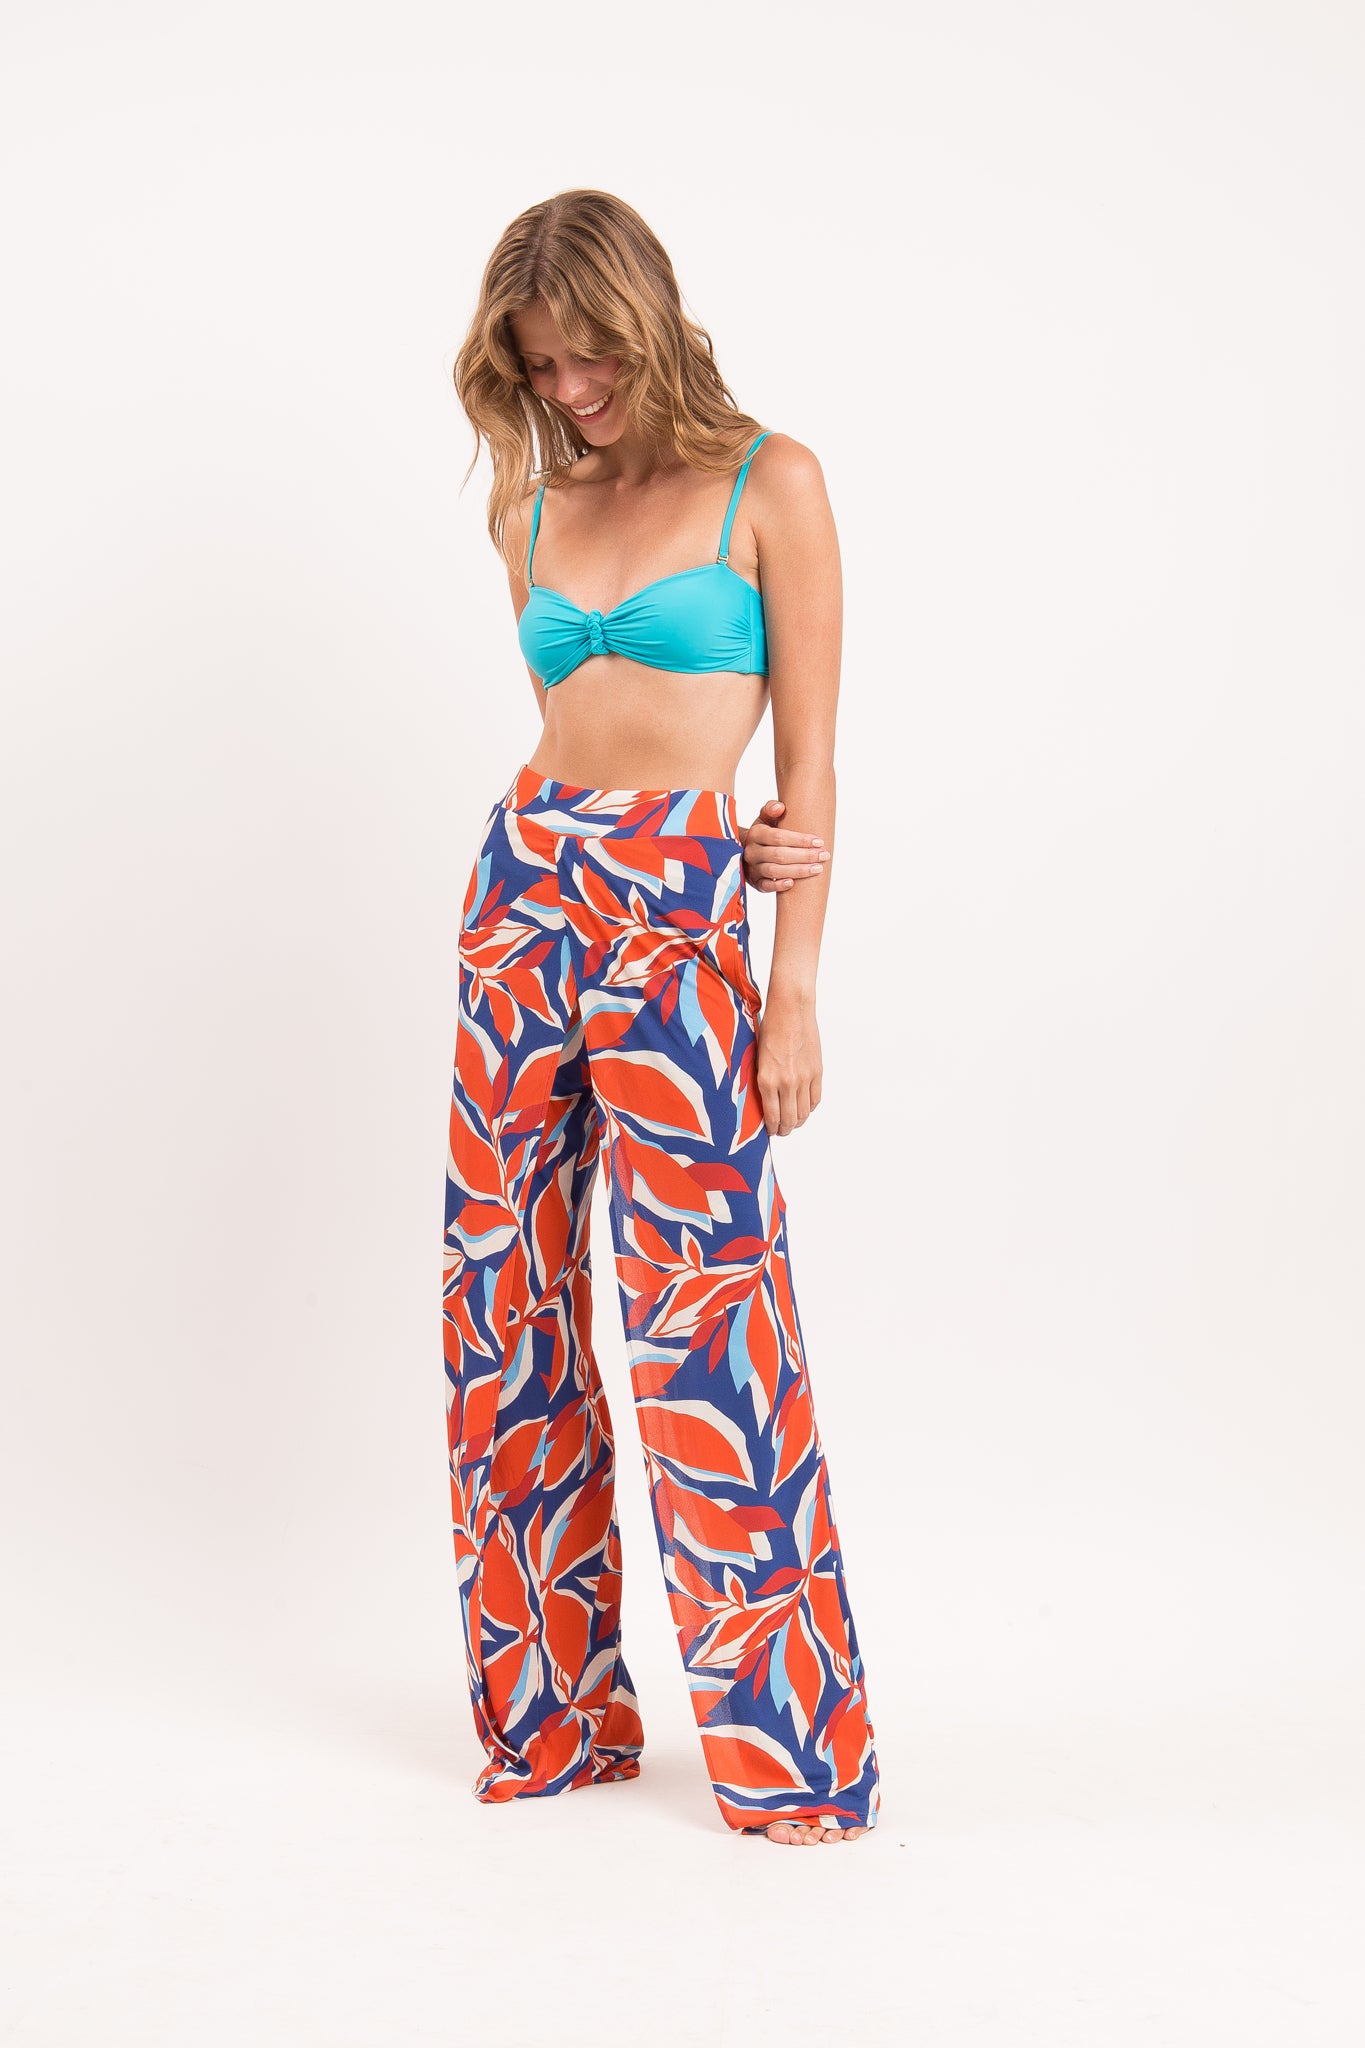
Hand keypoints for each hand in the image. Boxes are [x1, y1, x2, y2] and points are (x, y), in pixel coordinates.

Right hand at [739, 800, 831, 891]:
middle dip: (804, 856)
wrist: (746, 851)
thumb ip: (771, 809)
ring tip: (817, 869)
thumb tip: (780, 807)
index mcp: (756, 833)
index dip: (800, 840)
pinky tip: (793, 884)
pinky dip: (779, 886)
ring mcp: (752, 868)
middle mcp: (752, 851)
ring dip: (798, 871)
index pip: (779, 837)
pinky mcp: (755, 883)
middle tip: (824, 855)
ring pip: (775, 871)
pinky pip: (766, 886)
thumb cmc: (764, 833)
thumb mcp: (765, 818)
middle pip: (779, 855)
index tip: (819, 842)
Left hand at [755, 989, 821, 1136]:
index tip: (769, 1131)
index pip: (772, 1117)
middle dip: (784, 1130)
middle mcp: (787, 1082)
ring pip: (804, 1113)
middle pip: (790, 1120)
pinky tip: (804, 1107)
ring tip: (793, 1122)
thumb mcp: (757, 1058)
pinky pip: (815, 1098)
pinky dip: (810, 1107)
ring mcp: (804, 1078)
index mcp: (767, 1080)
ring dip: (798, 1122)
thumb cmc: (770, 1028)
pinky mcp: (817, 1071)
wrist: (791, 1008)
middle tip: (781, 1131)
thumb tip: (764, 1102)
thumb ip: (762, 1081)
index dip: (771, 1129)